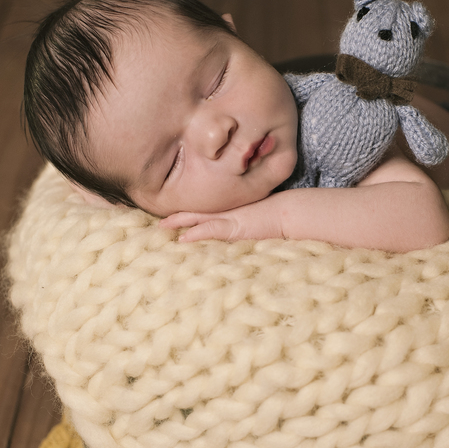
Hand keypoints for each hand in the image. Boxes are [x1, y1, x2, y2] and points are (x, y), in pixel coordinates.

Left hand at [160, 202, 284, 242]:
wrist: (289, 212)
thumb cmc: (276, 216)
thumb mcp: (255, 218)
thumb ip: (243, 222)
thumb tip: (238, 228)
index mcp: (229, 209)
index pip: (204, 209)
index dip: (188, 212)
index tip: (172, 215)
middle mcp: (226, 211)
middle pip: (196, 211)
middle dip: (177, 215)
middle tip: (159, 220)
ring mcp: (229, 218)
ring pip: (198, 217)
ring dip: (179, 222)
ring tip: (162, 226)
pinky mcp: (235, 227)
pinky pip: (211, 229)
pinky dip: (196, 233)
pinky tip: (183, 238)